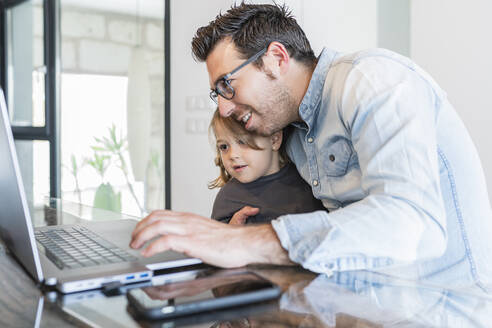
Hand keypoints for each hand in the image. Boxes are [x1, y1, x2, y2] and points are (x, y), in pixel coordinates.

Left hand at [130, 210, 291, 267]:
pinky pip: (165, 241)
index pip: (162, 213)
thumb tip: (182, 241)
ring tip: (136, 246)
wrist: (245, 243)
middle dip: (139, 228)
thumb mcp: (206, 232)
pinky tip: (147, 253)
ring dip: (141, 236)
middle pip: (155, 217)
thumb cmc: (230, 242)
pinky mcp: (192, 242)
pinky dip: (152, 247)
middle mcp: (187, 220)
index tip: (139, 231)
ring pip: (157, 226)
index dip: (146, 221)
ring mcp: (189, 230)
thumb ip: (193, 233)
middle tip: (133, 240)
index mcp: (190, 218)